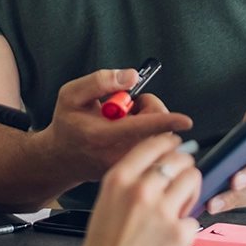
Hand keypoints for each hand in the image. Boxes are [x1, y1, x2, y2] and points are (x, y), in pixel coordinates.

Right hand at [40, 69, 192, 187]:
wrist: (60, 158)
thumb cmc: (67, 125)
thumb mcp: (71, 94)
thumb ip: (99, 81)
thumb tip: (131, 77)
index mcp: (102, 135)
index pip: (142, 127)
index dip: (165, 120)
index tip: (184, 120)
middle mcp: (117, 154)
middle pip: (156, 130)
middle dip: (151, 109)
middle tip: (130, 104)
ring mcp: (126, 165)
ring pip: (157, 137)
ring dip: (148, 122)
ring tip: (124, 120)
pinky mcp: (132, 169)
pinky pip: (152, 147)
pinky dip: (146, 134)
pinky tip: (126, 134)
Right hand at [67, 134, 200, 245]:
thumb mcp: (106, 203)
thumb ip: (128, 184)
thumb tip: (155, 172)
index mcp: (119, 179)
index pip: (153, 145)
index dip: (169, 144)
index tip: (175, 146)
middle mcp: (142, 189)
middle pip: (179, 160)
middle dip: (185, 166)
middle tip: (184, 177)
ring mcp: (163, 210)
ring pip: (193, 181)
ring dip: (191, 191)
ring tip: (182, 205)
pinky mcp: (180, 233)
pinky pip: (194, 218)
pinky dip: (187, 226)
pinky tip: (173, 237)